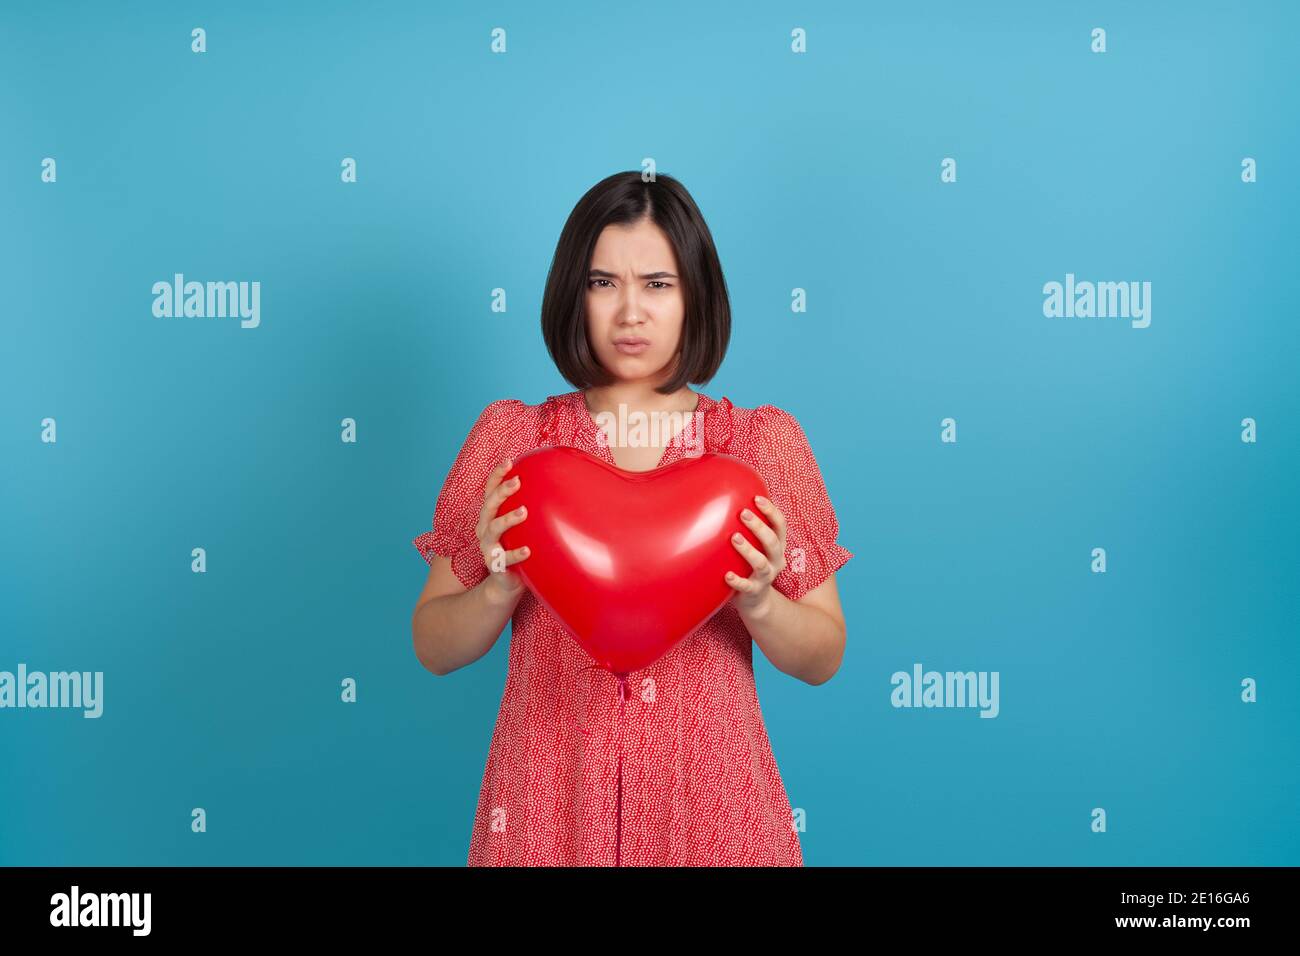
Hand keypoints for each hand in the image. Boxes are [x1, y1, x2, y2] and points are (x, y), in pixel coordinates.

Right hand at [476, 457, 530, 603]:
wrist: (506, 583)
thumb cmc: (516, 547)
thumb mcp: (521, 527)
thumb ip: (530, 508)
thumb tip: (557, 484)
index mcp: (489, 516)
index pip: (489, 491)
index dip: (496, 475)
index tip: (509, 461)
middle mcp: (484, 529)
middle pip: (489, 505)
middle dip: (501, 491)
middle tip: (517, 482)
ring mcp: (488, 548)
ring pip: (493, 529)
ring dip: (508, 518)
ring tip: (524, 511)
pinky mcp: (495, 566)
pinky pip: (504, 559)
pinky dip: (516, 553)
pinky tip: (528, 550)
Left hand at [724, 494, 786, 616]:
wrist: (756, 601)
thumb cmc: (751, 565)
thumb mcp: (757, 547)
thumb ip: (749, 529)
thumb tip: (731, 498)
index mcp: (778, 547)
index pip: (781, 526)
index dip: (771, 511)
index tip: (757, 498)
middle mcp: (776, 561)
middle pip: (773, 542)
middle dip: (759, 526)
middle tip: (743, 513)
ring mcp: (765, 577)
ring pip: (761, 563)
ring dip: (748, 550)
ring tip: (734, 537)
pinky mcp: (753, 592)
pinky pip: (746, 586)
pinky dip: (737, 581)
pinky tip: (726, 575)